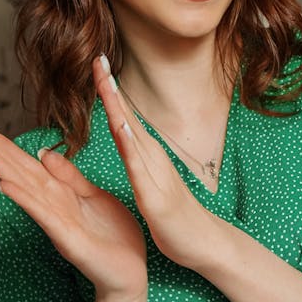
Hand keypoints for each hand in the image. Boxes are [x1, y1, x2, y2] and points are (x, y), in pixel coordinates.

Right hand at [0, 124, 147, 301]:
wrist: (130, 274)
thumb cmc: (114, 236)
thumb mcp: (94, 197)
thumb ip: (70, 176)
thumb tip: (43, 152)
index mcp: (62, 193)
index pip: (27, 164)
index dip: (4, 145)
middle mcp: (54, 205)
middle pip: (20, 172)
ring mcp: (58, 222)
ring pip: (26, 188)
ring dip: (1, 167)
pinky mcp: (69, 239)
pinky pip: (44, 215)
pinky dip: (24, 199)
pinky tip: (5, 185)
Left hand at [94, 56, 215, 270]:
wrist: (204, 243)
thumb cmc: (176, 216)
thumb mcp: (151, 183)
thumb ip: (138, 161)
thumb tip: (127, 141)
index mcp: (146, 156)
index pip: (124, 117)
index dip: (109, 91)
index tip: (97, 64)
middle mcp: (151, 158)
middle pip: (125, 116)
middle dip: (110, 87)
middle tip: (97, 58)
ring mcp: (154, 174)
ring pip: (130, 134)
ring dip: (117, 107)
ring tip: (105, 82)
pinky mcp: (153, 196)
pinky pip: (138, 167)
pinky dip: (129, 144)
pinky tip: (121, 126)